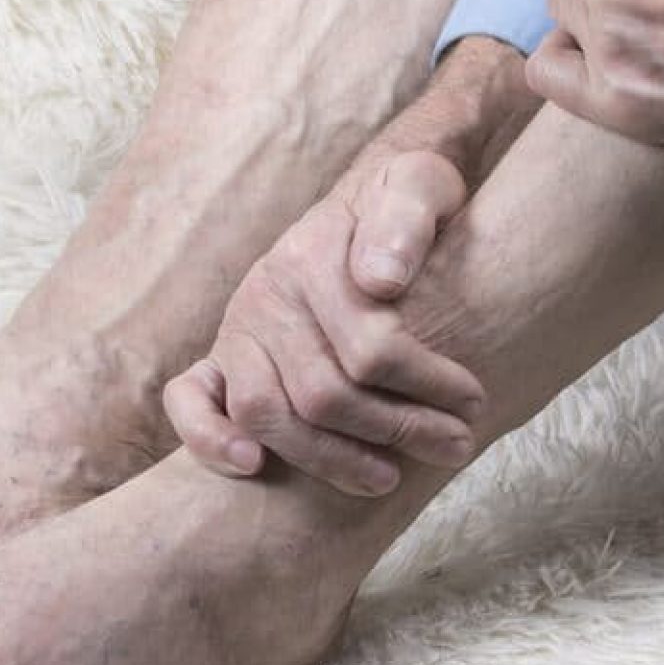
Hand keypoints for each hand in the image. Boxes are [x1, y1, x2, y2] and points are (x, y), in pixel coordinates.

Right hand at [163, 151, 480, 496]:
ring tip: (389, 478)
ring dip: (328, 457)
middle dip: (396, 429)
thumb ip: (406, 220)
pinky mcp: (221, 355)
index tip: (475, 403)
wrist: (371, 196)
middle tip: (456, 445)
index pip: (370, 347)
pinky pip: (189, 400)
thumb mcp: (421, 186)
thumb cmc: (406, 202)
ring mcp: (238, 327)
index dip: (429, 385)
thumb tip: (380, 281)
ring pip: (264, 413)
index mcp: (312, 254)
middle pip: (323, 393)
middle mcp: (266, 293)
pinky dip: (210, 437)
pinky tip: (254, 467)